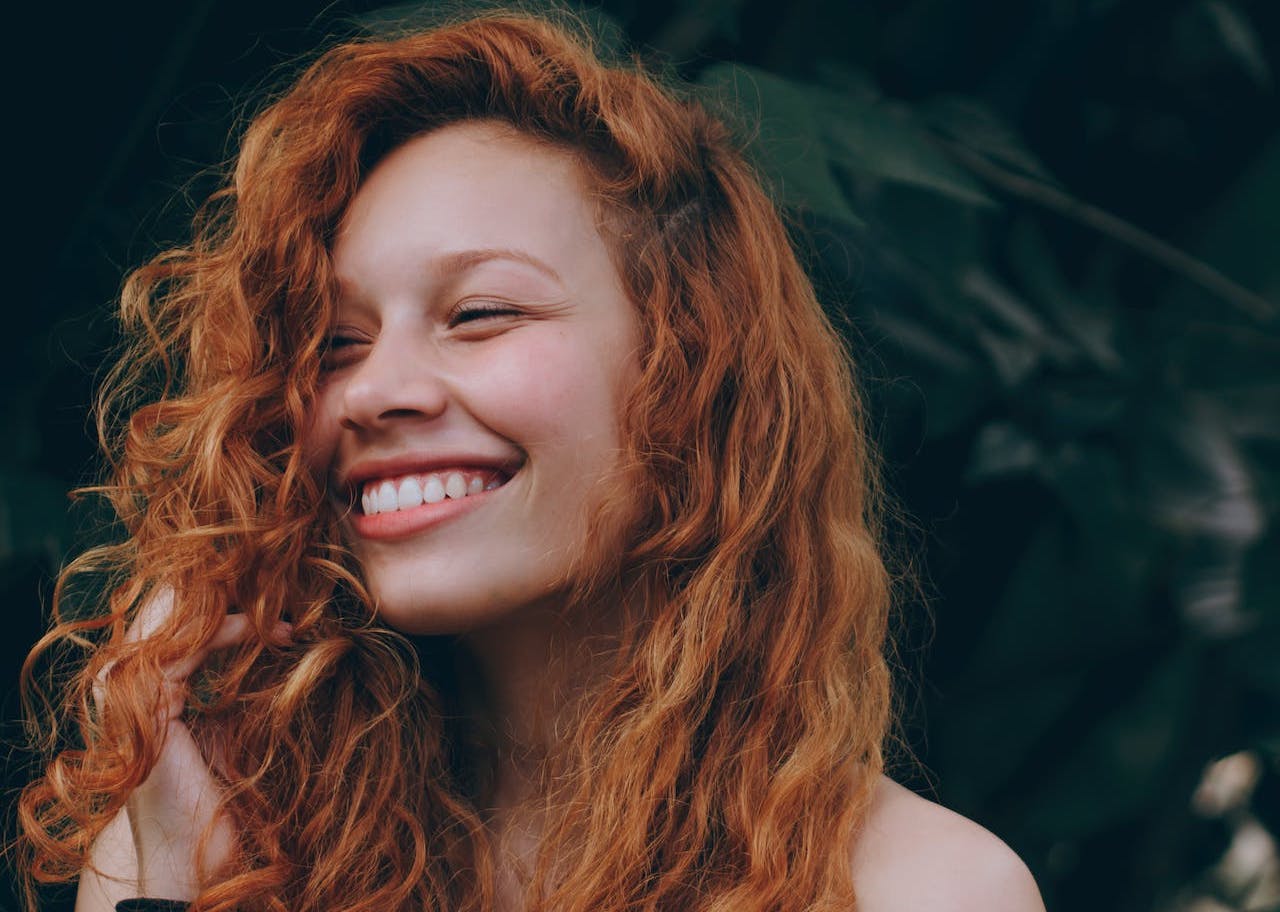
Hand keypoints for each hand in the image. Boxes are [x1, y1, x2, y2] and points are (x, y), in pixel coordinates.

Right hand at [80, 589, 289, 905]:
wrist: (199, 854)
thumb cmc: (219, 795)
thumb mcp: (227, 722)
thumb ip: (231, 680)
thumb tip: (277, 634)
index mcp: (140, 684)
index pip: (173, 616)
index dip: (225, 596)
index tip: (279, 593)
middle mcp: (123, 685)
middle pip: (167, 607)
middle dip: (225, 587)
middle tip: (280, 578)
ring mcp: (127, 696)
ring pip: (173, 618)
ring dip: (233, 603)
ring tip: (281, 600)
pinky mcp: (145, 710)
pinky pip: (187, 647)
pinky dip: (232, 631)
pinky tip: (270, 632)